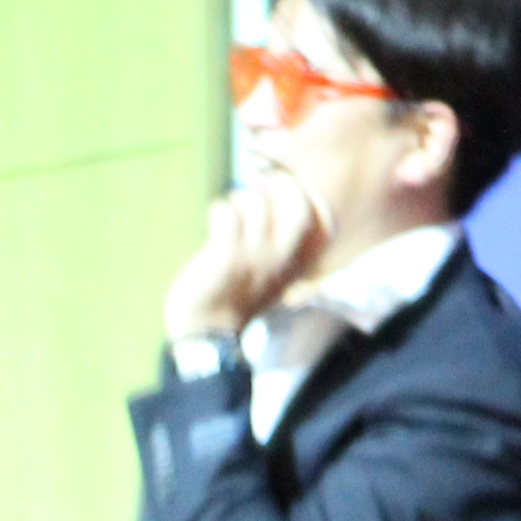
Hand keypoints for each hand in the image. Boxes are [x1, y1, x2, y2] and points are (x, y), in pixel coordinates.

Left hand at [161, 170, 327, 342]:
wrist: (207, 334)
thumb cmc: (234, 299)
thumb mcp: (269, 278)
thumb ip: (278, 249)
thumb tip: (269, 202)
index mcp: (294, 263)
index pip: (312, 217)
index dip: (296, 193)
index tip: (275, 191)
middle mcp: (281, 258)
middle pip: (298, 203)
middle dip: (279, 186)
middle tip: (256, 191)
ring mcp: (256, 256)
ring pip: (256, 202)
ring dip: (237, 200)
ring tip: (228, 214)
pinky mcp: (228, 256)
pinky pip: (227, 213)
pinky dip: (218, 210)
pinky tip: (213, 220)